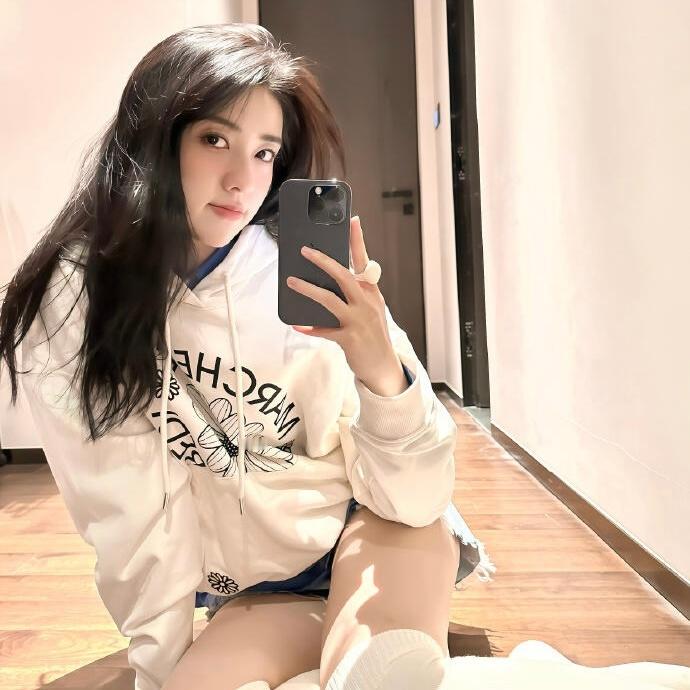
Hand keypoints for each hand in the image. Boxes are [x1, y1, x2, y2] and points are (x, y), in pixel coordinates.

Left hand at [286, 216, 406, 394]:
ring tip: (291, 281)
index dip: (358, 241)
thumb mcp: (369, 309)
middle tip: (305, 250)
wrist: (382, 365)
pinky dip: (309, 327)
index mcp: (371, 293)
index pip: (364, 262)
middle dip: (323, 261)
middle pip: (344, 275)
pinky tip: (296, 324)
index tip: (353, 220)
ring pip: (329, 299)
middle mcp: (367, 303)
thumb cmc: (371, 333)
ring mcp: (359, 320)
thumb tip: (328, 278)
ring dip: (308, 289)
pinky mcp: (349, 338)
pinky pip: (324, 330)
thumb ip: (354, 293)